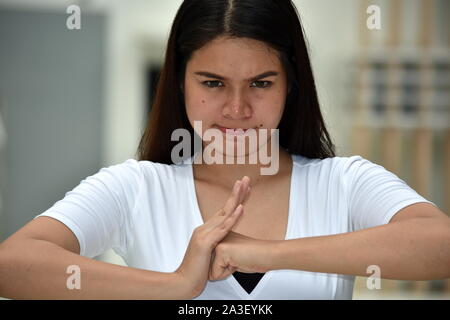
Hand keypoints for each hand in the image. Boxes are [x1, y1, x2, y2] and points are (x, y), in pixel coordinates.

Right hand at [175, 176, 250, 296]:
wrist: (184, 282)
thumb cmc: (198, 271)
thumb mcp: (210, 254)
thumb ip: (217, 245)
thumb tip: (226, 243)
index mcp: (206, 230)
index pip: (224, 211)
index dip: (235, 199)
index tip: (245, 189)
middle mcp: (205, 228)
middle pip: (224, 207)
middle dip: (236, 192)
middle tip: (245, 179)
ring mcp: (204, 234)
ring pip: (224, 214)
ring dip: (235, 199)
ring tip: (243, 186)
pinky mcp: (206, 243)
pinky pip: (223, 228)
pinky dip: (233, 218)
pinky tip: (241, 208)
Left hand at [209, 231, 270, 280]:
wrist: (267, 255)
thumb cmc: (254, 256)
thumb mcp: (233, 254)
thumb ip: (220, 255)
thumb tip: (209, 264)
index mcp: (220, 236)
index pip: (210, 259)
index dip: (223, 265)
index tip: (235, 257)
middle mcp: (217, 238)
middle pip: (208, 264)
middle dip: (222, 268)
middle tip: (237, 259)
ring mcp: (218, 242)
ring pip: (210, 269)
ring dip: (224, 271)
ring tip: (237, 261)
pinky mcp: (221, 250)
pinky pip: (216, 273)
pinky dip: (227, 274)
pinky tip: (237, 263)